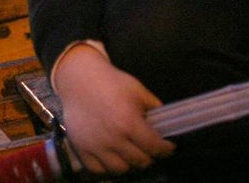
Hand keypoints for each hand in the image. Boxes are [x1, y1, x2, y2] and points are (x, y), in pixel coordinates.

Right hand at [51, 43, 175, 175]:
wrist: (79, 79)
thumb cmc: (111, 82)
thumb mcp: (138, 90)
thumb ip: (153, 107)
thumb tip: (165, 124)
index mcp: (130, 122)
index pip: (155, 147)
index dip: (166, 149)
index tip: (169, 147)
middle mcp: (113, 139)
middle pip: (140, 162)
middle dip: (150, 156)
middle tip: (150, 150)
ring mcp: (96, 146)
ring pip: (120, 170)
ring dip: (129, 163)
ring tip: (131, 154)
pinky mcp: (81, 149)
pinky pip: (98, 170)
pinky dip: (107, 167)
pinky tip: (112, 157)